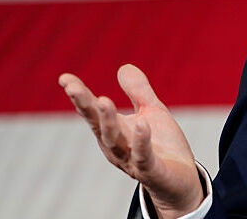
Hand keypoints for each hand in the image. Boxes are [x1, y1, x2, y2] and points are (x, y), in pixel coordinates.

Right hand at [59, 64, 203, 218]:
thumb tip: (124, 66)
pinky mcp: (150, 171)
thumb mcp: (152, 112)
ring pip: (114, 140)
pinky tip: (142, 125)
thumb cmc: (162, 147)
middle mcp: (116, 147)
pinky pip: (143, 156)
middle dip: (85, 106)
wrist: (181, 180)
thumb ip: (138, 92)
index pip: (92, 112)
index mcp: (114, 131)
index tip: (64, 78)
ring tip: (103, 100)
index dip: (79, 96)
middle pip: (97, 124)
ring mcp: (131, 160)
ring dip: (108, 121)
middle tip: (73, 87)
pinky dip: (141, 141)